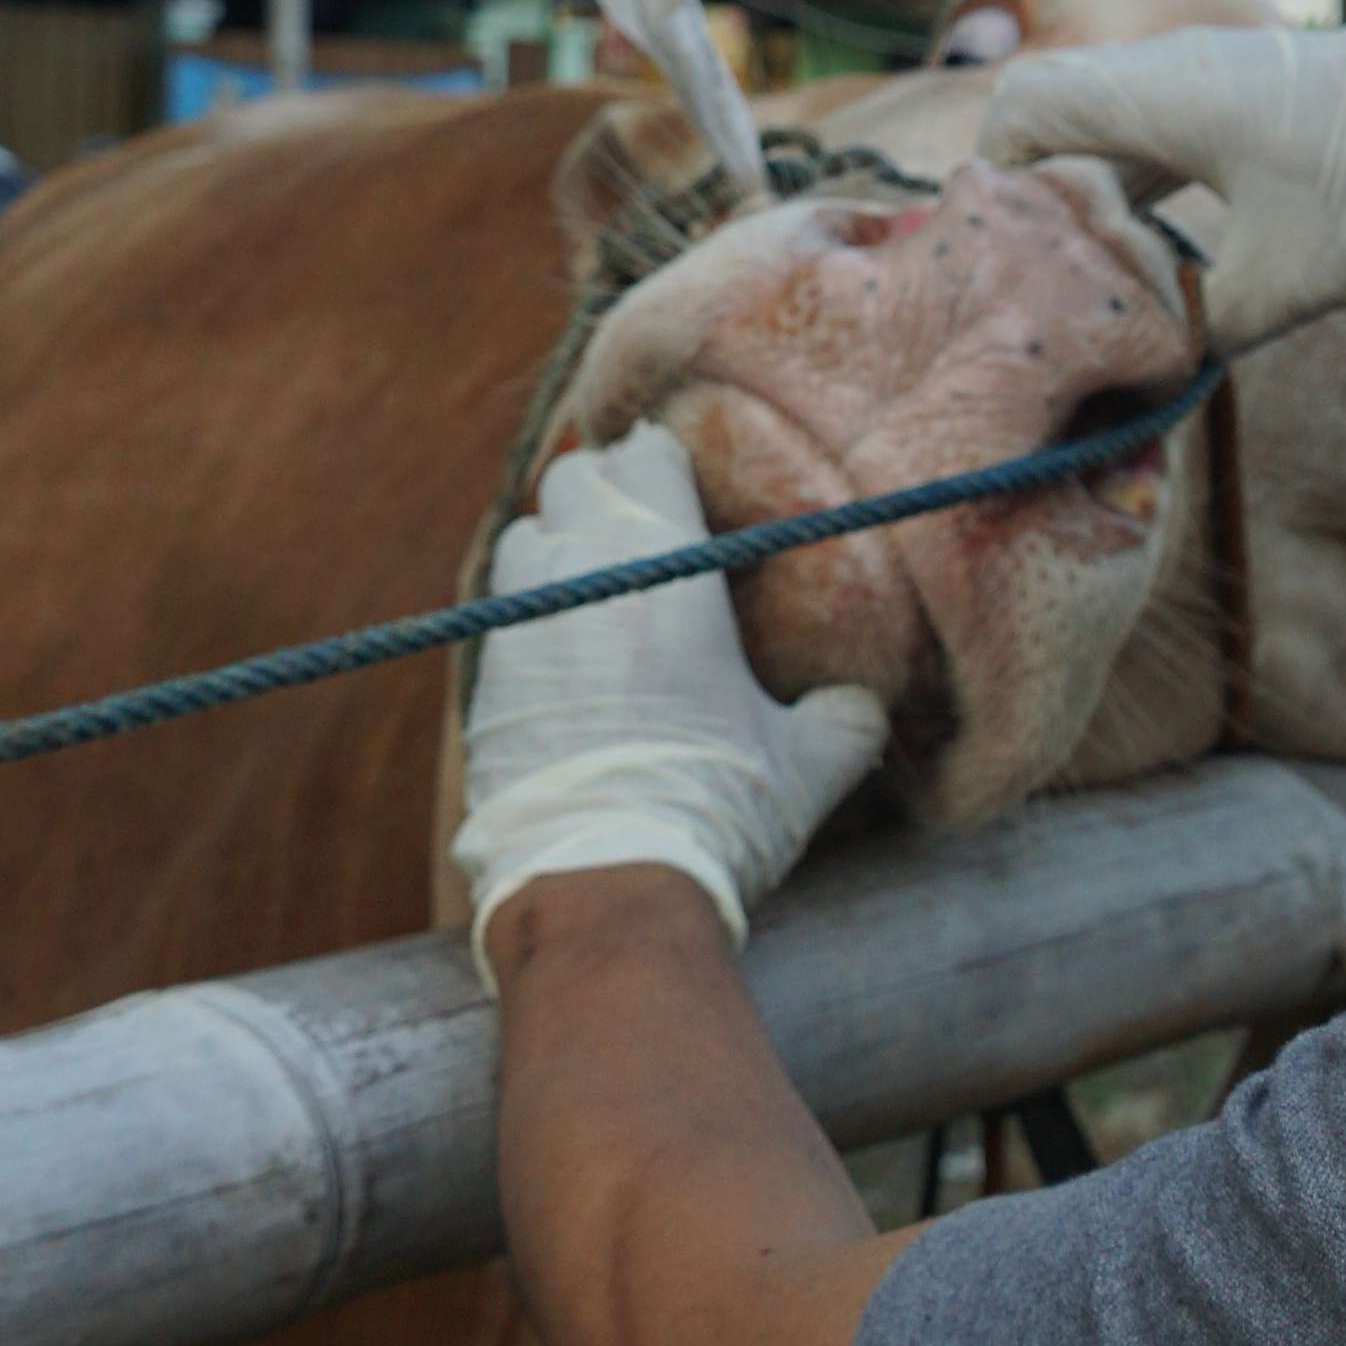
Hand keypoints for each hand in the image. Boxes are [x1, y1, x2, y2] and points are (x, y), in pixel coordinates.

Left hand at [451, 426, 887, 981]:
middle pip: (574, 481)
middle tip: (642, 523)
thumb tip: (860, 707)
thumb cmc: (714, 808)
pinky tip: (567, 659)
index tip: (682, 476)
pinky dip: (530, 619)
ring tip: (597, 584)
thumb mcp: (807, 764)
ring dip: (557, 545)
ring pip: (524, 539)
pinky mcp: (485, 686)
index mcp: (662, 566)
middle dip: (605, 490)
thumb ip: (841, 719)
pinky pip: (500, 618)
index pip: (645, 458)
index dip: (664, 461)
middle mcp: (579, 578)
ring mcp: (519, 629)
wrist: (604, 886)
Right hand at [976, 21, 1345, 349]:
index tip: (1008, 253)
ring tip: (1091, 275)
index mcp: (1157, 96)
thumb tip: (1148, 373)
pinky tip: (1149, 247)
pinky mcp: (1235, 91)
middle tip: (1042, 277)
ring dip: (1085, 187)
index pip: (1020, 108)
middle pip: (1048, 111)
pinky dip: (1132, 177)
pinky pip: (1148, 124)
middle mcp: (1165, 71)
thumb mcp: (1289, 281)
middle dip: (1032, 192)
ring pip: (1099, 118)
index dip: (994, 177)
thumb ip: (1201, 329)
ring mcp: (1201, 74)